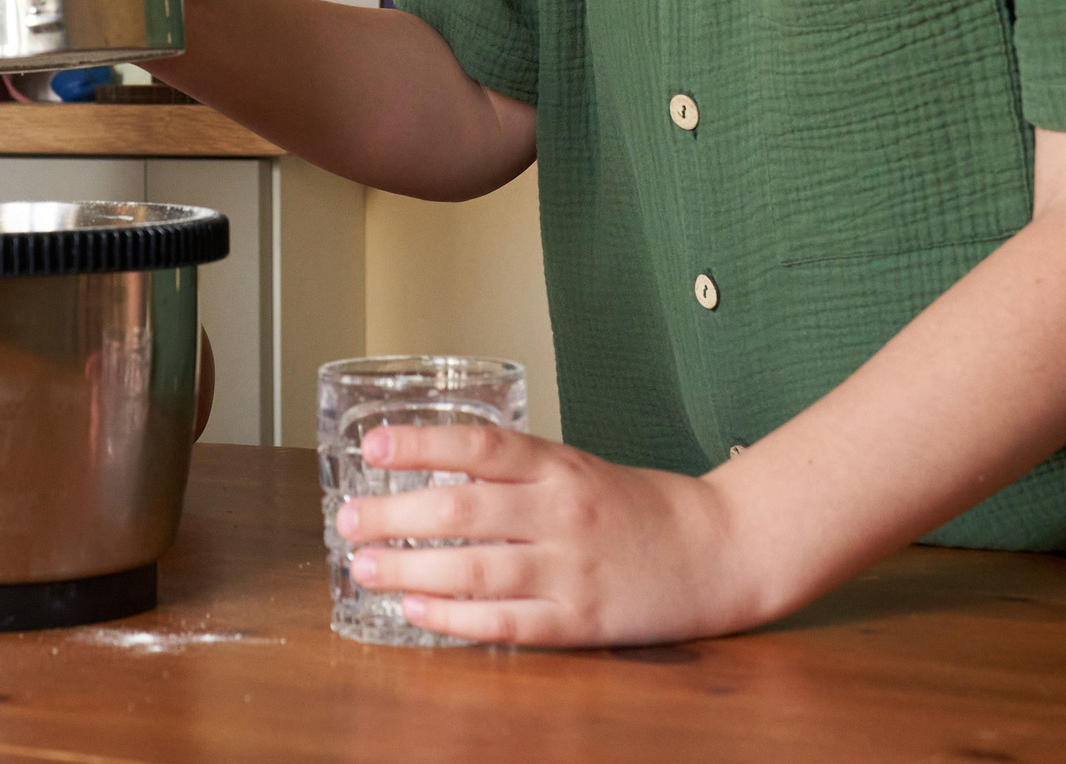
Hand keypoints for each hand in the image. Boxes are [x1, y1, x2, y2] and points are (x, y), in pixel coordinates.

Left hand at [337, 421, 769, 646]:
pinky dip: (453, 618)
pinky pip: (504, 622)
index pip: (479, 445)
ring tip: (364, 568)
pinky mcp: (579, 620)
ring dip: (409, 570)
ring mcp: (570, 569)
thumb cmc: (636, 506)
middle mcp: (560, 513)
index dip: (422, 444)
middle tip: (347, 520)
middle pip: (462, 511)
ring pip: (474, 570)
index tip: (373, 446)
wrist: (717, 549)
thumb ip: (514, 472)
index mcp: (559, 467)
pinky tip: (416, 611)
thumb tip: (429, 473)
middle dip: (393, 515)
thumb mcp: (576, 468)